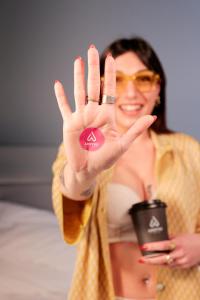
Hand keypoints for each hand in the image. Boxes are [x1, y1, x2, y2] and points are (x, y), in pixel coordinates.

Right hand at [54, 45, 155, 179]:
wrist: (88, 169)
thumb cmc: (106, 158)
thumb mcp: (123, 144)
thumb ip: (136, 130)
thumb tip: (153, 117)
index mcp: (106, 115)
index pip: (109, 90)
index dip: (110, 74)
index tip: (111, 58)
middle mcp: (93, 112)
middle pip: (93, 85)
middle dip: (93, 68)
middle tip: (92, 49)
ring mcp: (80, 117)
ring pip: (79, 91)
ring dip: (77, 76)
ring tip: (77, 59)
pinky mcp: (69, 124)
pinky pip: (64, 107)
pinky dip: (60, 97)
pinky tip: (58, 84)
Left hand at [138, 234, 199, 268]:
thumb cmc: (191, 240)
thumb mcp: (179, 235)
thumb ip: (168, 238)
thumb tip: (157, 238)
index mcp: (177, 244)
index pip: (162, 245)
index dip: (152, 246)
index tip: (143, 246)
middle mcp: (179, 254)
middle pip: (162, 258)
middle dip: (150, 260)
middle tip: (141, 260)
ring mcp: (181, 261)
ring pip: (165, 264)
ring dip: (155, 263)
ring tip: (145, 261)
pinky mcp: (183, 266)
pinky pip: (171, 266)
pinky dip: (163, 264)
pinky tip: (157, 262)